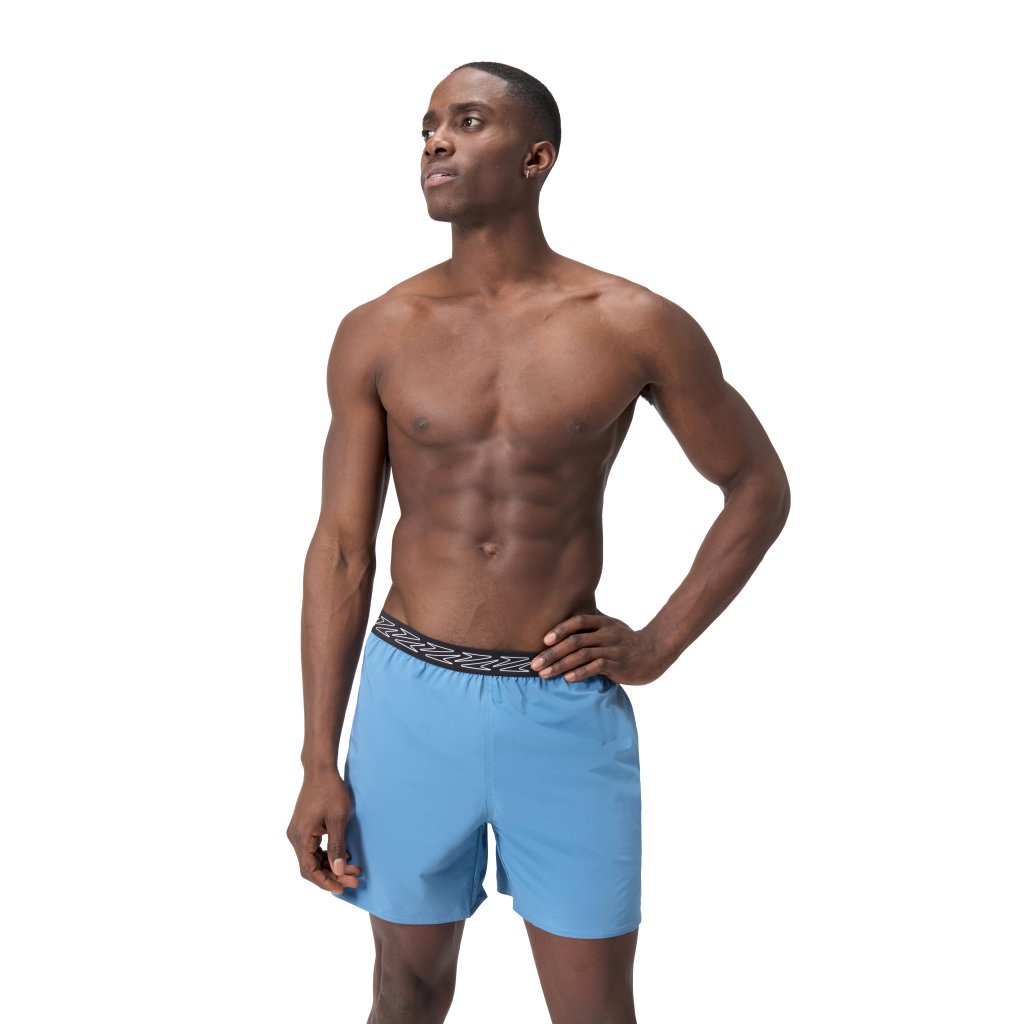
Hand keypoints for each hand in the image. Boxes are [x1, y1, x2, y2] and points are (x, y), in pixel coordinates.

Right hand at [286, 768, 361, 893]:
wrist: (321, 769)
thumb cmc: (330, 790)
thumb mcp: (338, 819)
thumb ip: (337, 846)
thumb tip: (339, 871)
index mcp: (301, 836)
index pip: (309, 870)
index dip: (325, 882)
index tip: (342, 888)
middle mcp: (295, 836)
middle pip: (311, 866)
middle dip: (333, 875)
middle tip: (355, 880)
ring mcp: (299, 832)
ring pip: (313, 858)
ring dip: (332, 866)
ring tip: (354, 870)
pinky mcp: (305, 827)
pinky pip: (314, 848)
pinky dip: (328, 855)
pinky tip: (345, 856)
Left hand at [529, 612, 668, 685]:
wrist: (655, 652)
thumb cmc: (627, 641)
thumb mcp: (611, 627)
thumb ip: (592, 625)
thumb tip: (565, 625)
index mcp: (603, 622)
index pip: (577, 622)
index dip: (559, 630)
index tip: (543, 641)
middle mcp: (607, 634)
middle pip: (574, 641)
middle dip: (552, 653)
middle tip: (535, 664)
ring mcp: (612, 649)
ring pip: (581, 655)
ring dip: (560, 665)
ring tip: (545, 674)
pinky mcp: (618, 665)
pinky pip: (595, 668)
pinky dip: (580, 673)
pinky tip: (567, 678)